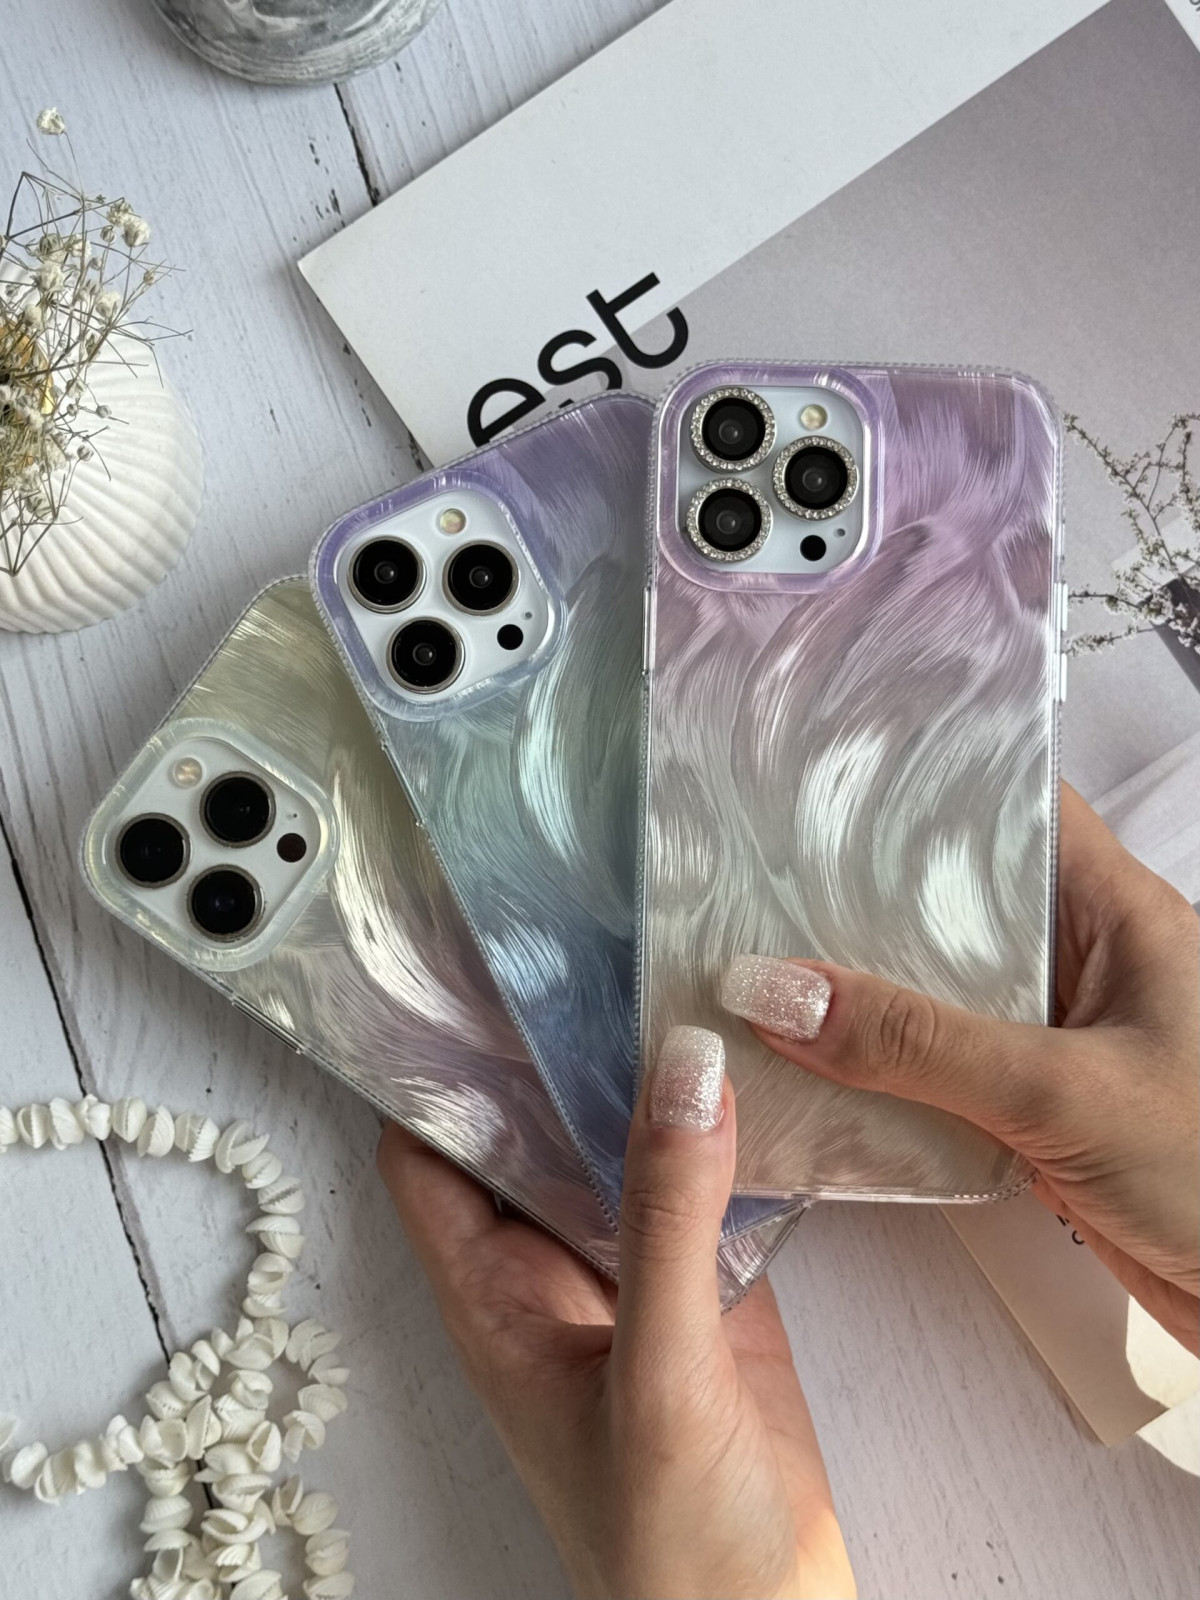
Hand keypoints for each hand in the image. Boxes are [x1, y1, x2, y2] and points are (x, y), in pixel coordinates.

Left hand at [377, 1033, 854, 1599]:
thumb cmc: (675, 1556)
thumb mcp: (660, 1376)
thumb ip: (666, 1221)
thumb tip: (683, 1071)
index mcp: (497, 1300)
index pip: (430, 1157)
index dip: (435, 1071)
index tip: (475, 979)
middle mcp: (556, 1279)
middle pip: (533, 1139)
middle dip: (559, 1058)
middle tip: (600, 948)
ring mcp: (637, 1283)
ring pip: (625, 1156)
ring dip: (648, 1090)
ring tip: (681, 987)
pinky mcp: (716, 1295)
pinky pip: (709, 1191)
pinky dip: (727, 1139)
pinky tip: (761, 1083)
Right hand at [721, 783, 1199, 1350]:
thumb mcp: (1060, 1092)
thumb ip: (919, 1045)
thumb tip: (781, 993)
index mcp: (1124, 917)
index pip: (1023, 812)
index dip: (936, 791)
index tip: (837, 795)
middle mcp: (1095, 965)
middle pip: (968, 905)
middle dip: (875, 901)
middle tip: (775, 891)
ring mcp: (1070, 1040)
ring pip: (952, 995)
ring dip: (876, 999)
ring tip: (776, 978)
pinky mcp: (1050, 1112)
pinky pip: (954, 1073)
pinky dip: (895, 1075)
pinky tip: (829, 1078)